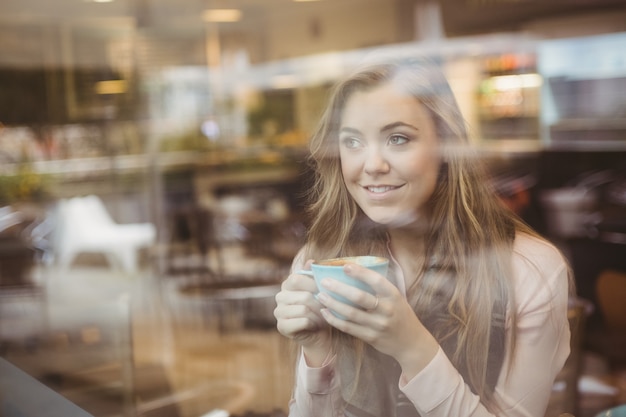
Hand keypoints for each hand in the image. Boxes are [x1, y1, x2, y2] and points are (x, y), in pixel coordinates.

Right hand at [274, 261, 331, 365]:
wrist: (318, 332)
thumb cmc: (320, 307)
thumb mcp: (319, 289)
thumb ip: (314, 275)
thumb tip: (311, 261)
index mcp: (287, 284)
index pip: (296, 279)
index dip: (313, 284)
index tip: (326, 291)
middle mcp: (280, 297)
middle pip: (303, 296)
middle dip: (319, 303)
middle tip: (327, 307)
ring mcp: (278, 312)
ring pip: (304, 309)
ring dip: (317, 314)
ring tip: (322, 316)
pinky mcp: (281, 326)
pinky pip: (303, 321)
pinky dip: (313, 323)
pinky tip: (315, 325)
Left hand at [316, 263, 437, 378]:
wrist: (411, 343)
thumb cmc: (400, 314)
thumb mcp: (396, 298)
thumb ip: (379, 288)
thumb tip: (355, 270)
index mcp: (393, 296)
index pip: (376, 281)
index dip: (360, 273)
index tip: (345, 266)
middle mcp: (386, 310)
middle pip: (359, 297)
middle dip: (339, 288)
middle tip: (324, 281)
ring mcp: (378, 325)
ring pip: (350, 313)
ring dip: (333, 304)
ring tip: (320, 296)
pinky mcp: (370, 337)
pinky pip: (348, 328)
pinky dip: (334, 320)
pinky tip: (325, 312)